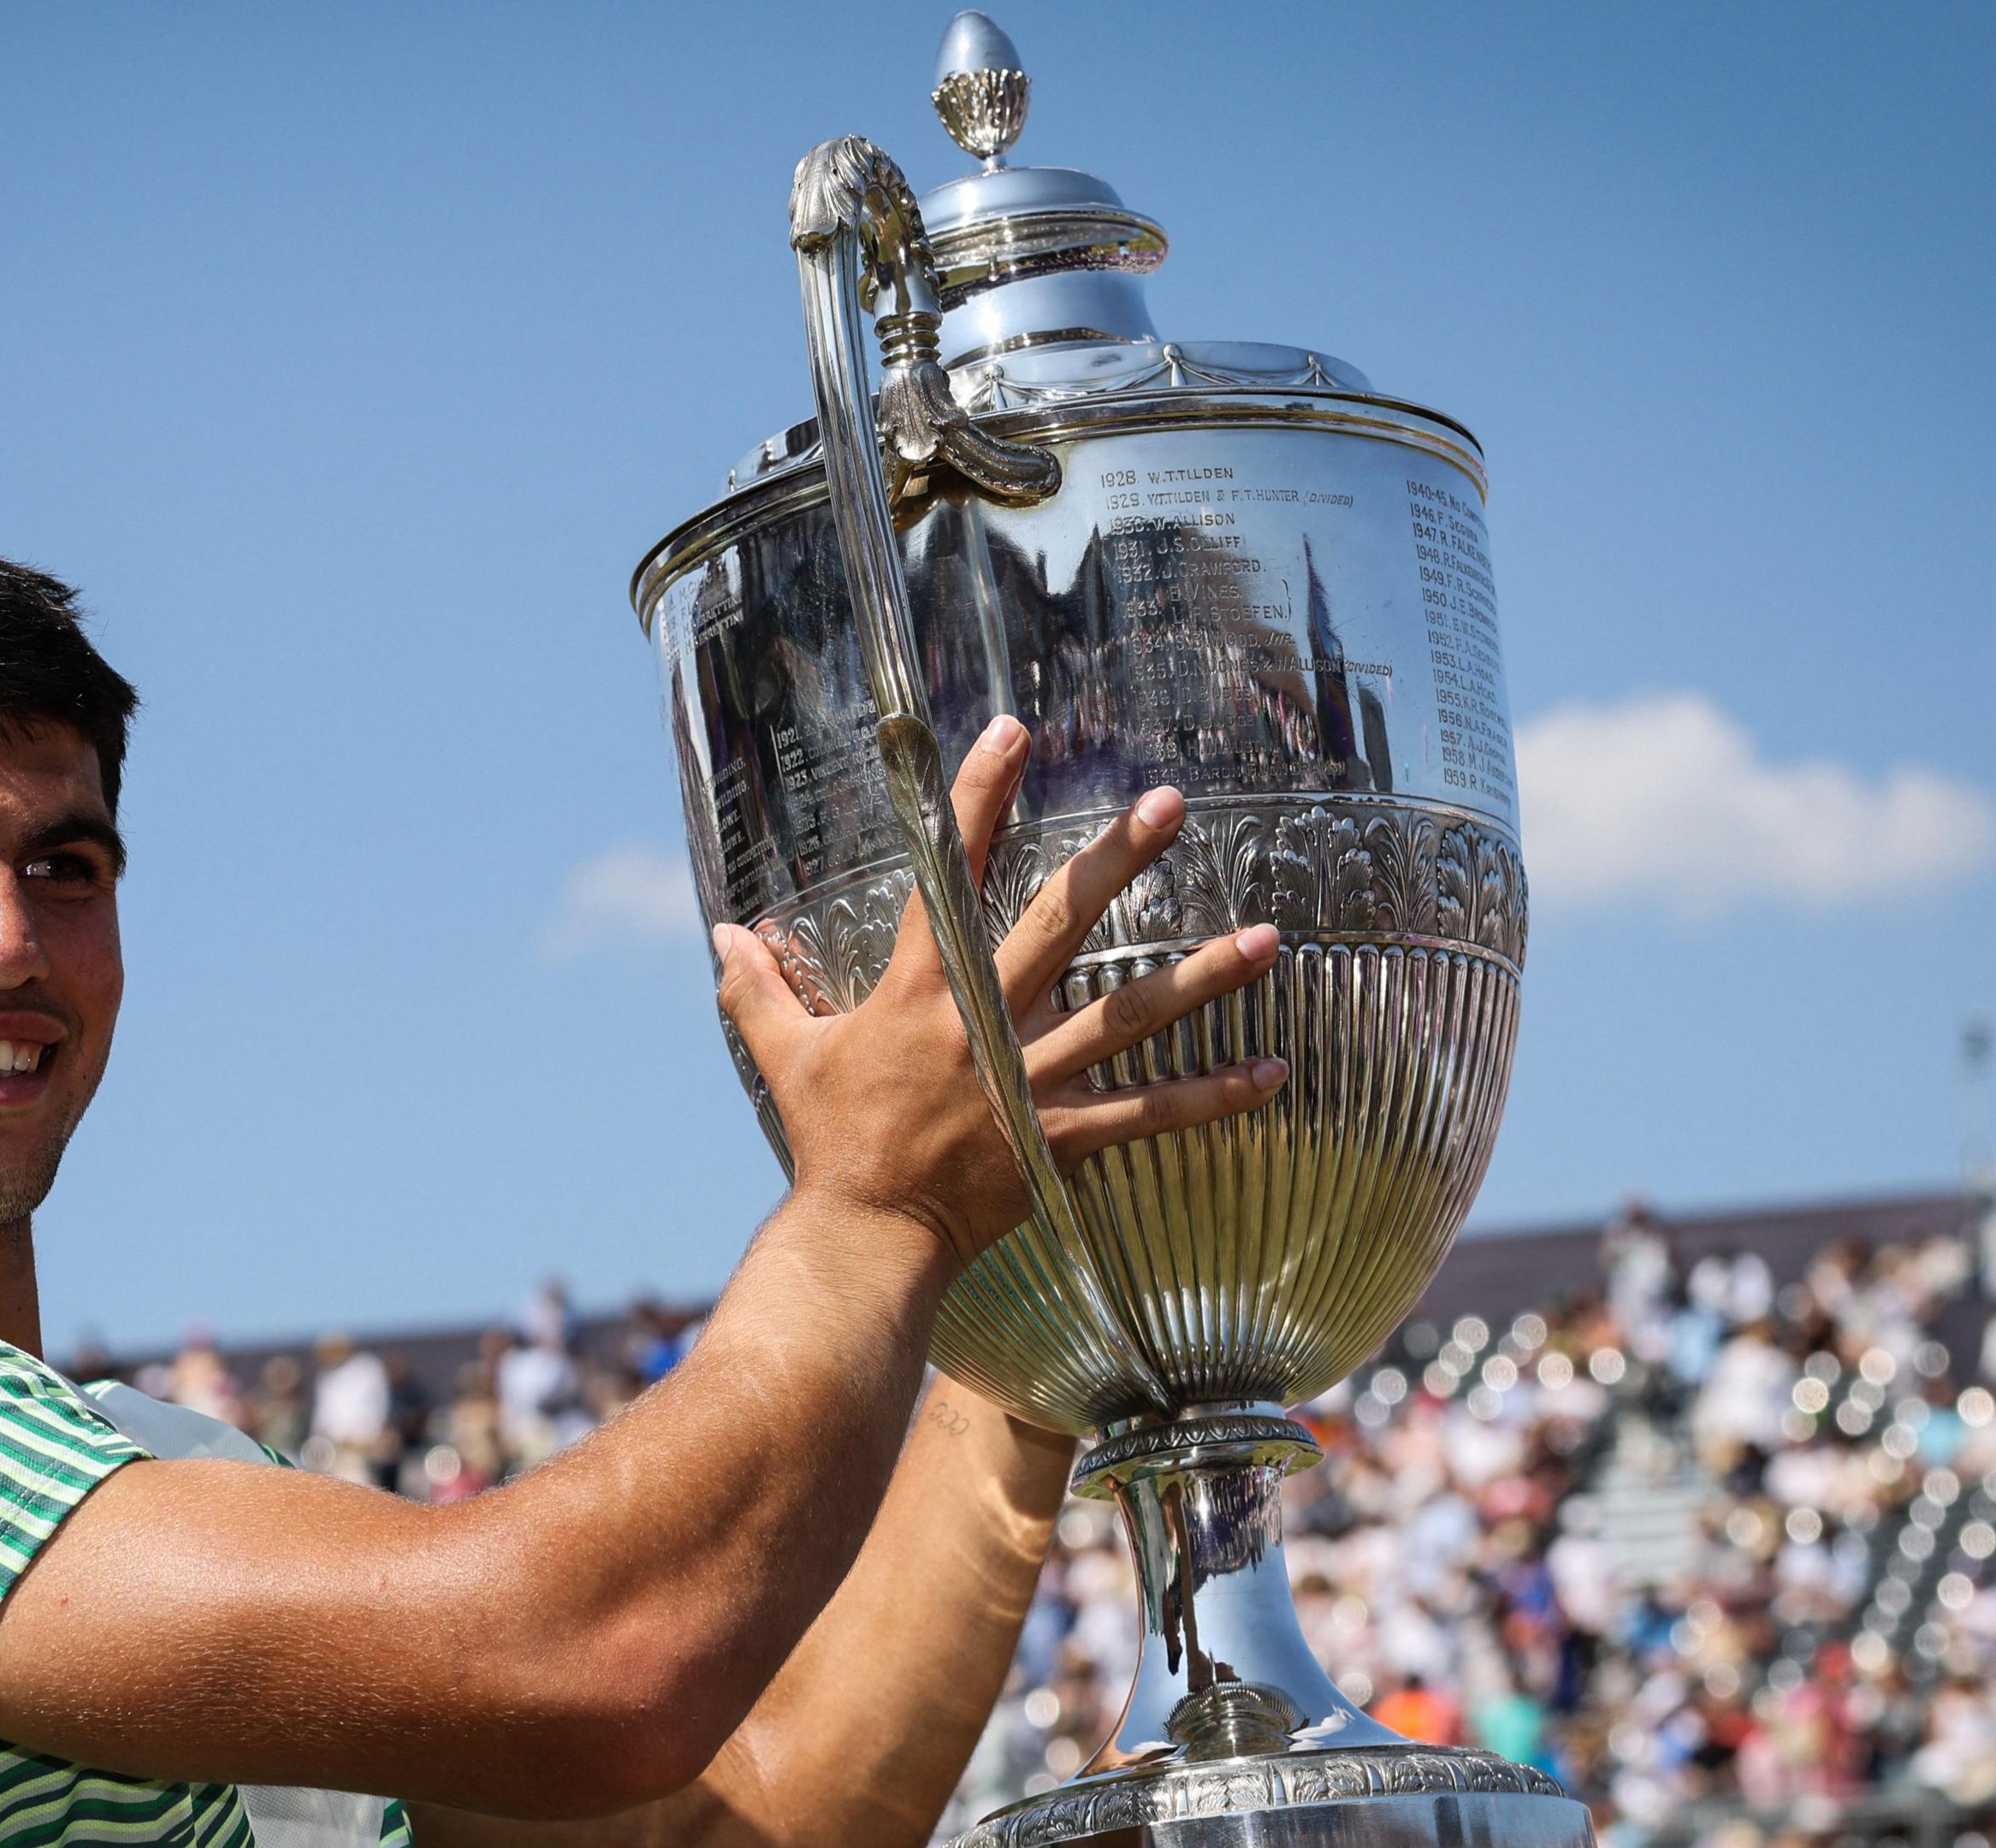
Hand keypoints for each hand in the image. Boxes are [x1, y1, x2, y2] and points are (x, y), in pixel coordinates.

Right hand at [714, 716, 1286, 1269]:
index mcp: (919, 992)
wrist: (864, 1235)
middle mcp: (982, 1024)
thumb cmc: (827, 1141)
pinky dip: (1213, 1096)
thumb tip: (719, 933)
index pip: (947, 874)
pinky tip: (1275, 1071)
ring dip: (1202, 978)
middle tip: (1169, 804)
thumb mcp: (785, 1056)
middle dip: (1114, 860)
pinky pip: (1149, 1115)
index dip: (976, 800)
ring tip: (1269, 937)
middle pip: (1058, 925)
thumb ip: (757, 990)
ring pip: (1128, 1018)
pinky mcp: (1061, 1141)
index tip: (1011, 735)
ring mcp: (1029, 1083)